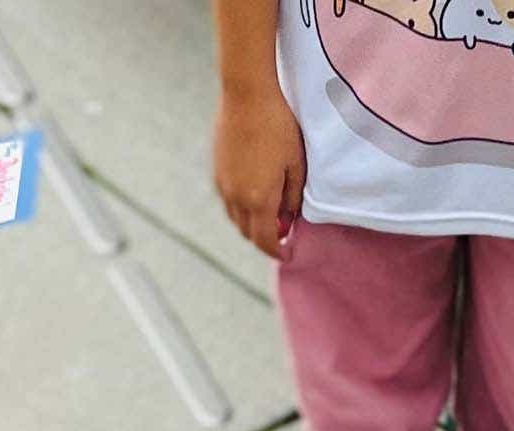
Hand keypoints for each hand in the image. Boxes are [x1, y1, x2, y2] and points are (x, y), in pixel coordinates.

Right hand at [214, 85, 305, 261]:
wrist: (246, 94)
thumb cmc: (278, 125)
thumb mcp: (296, 163)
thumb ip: (293, 196)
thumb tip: (289, 216)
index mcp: (259, 199)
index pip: (265, 240)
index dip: (277, 252)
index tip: (287, 253)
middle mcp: (236, 197)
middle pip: (248, 233)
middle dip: (265, 238)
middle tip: (282, 231)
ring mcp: (223, 184)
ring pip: (236, 218)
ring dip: (251, 222)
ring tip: (269, 211)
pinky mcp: (217, 170)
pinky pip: (228, 200)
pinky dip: (241, 206)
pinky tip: (254, 191)